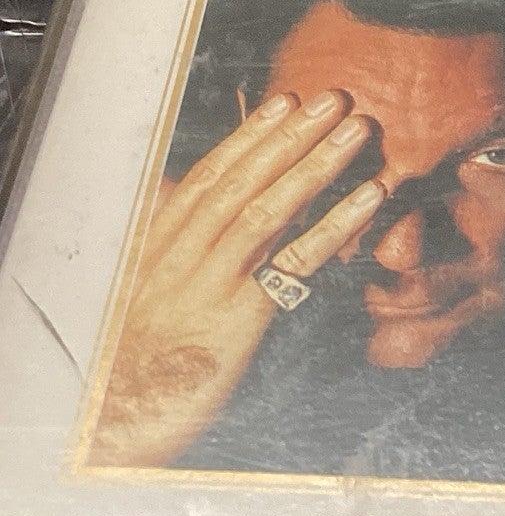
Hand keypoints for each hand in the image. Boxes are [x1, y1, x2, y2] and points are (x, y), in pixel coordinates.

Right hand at [89, 89, 385, 467]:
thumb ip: (169, 240)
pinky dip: (337, 223)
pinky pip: (296, 260)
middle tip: (336, 98)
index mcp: (161, 243)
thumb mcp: (148, 290)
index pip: (210, 175)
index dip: (249, 136)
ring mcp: (211, 281)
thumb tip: (173, 190)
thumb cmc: (143, 356)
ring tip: (357, 131)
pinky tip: (369, 198)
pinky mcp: (240, 315)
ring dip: (318, 164)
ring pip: (268, 208)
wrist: (123, 417)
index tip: (284, 102)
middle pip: (243, 180)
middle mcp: (182, 252)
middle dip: (292, 135)